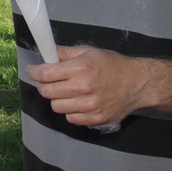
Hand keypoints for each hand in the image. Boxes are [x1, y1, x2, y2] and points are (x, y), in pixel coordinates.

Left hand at [27, 46, 157, 127]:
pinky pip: (70, 118)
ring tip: (67, 91)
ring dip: (57, 99)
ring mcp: (90, 105)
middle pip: (47, 92)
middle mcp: (84, 87)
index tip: (33, 71)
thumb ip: (64, 52)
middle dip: (44, 85)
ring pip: (56, 106)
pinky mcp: (96, 119)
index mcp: (81, 68)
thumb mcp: (88, 51)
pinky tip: (78, 102)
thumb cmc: (112, 65)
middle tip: (49, 81)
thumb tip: (45, 51)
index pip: (45, 74)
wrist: (138, 83)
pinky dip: (70, 110)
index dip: (35, 72)